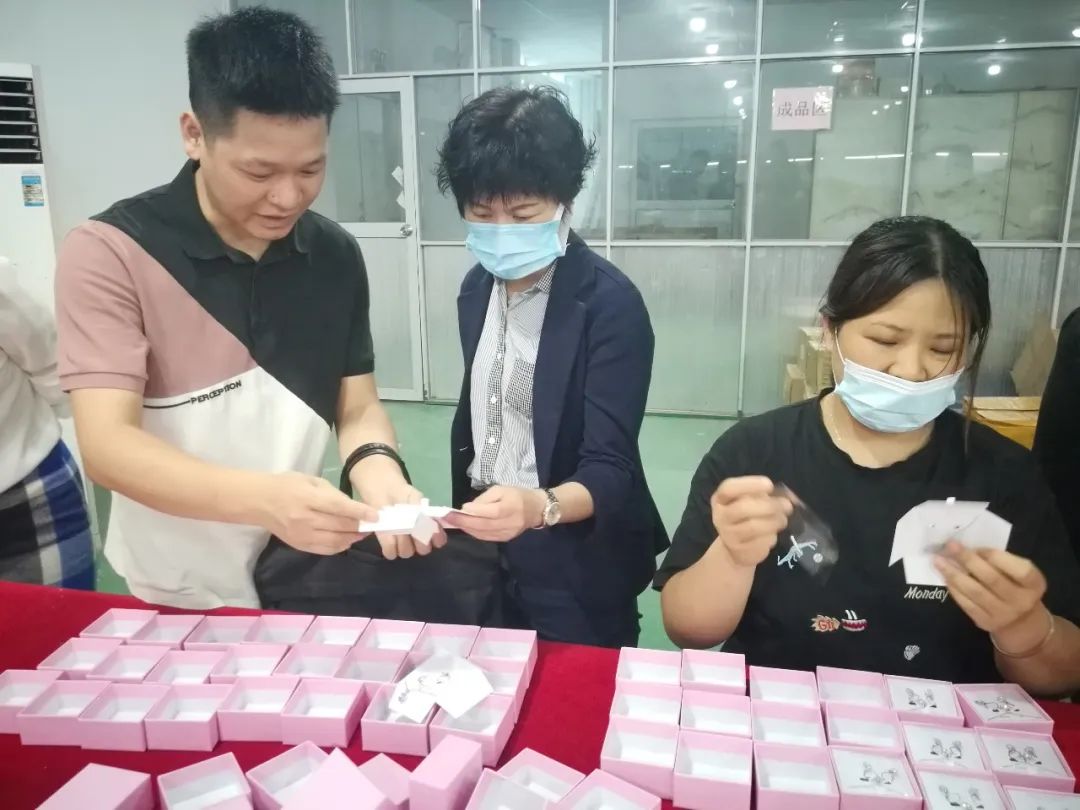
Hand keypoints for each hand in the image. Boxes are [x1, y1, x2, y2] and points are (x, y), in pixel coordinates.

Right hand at [258, 472, 376, 554]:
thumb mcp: (310, 480)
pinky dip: (340, 546)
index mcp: (307, 498)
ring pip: (335, 541)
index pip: (339, 507)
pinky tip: (347, 540)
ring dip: (352, 538)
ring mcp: (301, 535)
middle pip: (339, 526)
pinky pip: (325, 550)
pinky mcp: (299, 545)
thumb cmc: (286, 485)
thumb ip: (332, 493)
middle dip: (360, 526)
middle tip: (373, 524)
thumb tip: (353, 508)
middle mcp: (304, 519)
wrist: (258, 501)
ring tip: (362, 532)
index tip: (376, 515)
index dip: (359, 512)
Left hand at [353, 462, 446, 559]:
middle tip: (411, 528)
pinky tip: (388, 535)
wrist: (382, 490)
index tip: (430, 529)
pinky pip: (391, 553)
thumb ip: (419, 509)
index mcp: (429, 526)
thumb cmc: (401, 493)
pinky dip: (389, 545)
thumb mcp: (413, 497)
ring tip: (397, 529)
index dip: (436, 538)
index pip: (439, 540)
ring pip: (407, 552)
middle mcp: (418, 538)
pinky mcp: (388, 544)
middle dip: (418, 540)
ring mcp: (404, 543)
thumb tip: (422, 520)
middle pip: (423, 550)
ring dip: (403, 542)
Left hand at [443, 486, 545, 541]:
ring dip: (466, 528)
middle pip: (483, 525)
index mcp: (510, 506)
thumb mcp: (501, 489)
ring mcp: (508, 533)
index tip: (458, 509)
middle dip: (463, 522)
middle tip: (447, 519)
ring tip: (452, 523)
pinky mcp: (506, 539)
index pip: (490, 512)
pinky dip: (474, 533)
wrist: (536, 509)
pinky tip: (466, 527)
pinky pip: (486, 537)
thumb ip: (485, 499)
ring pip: (483, 533)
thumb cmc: (517, 494)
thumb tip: (468, 508)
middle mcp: (510, 522)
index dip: (473, 512)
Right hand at [710, 476, 791, 567]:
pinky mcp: (739, 551)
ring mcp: (728, 535)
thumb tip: (791, 497)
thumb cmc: (747, 517)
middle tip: (787, 506)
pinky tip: (773, 533)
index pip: (729, 488)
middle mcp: (720, 516)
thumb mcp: (753, 501)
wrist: (736, 549)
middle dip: (769, 505)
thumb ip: (768, 495)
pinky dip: (772, 536)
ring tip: (783, 519)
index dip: (750, 485)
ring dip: (774, 521)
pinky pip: (760, 542)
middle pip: (743, 508)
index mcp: (720, 499)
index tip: (769, 485)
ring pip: (754, 526)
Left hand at [935, 543, 1047, 634]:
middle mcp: (1021, 601)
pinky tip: (944, 576)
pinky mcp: (985, 622)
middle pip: (992, 579)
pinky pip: (966, 603)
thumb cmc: (1016, 587)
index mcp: (1034, 584)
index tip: (977, 547)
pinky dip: (953, 588)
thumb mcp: (1018, 574)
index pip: (1019, 569)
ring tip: (938, 560)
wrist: (1020, 622)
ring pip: (975, 591)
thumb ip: (1001, 561)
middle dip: (968, 560)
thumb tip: (969, 548)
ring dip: (953, 573)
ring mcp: (1002, 614)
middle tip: (950, 546)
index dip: (996, 556)